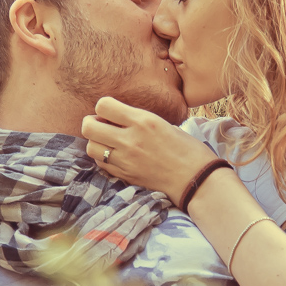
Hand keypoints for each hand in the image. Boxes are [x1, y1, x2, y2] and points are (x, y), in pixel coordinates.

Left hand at [82, 97, 216, 205]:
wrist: (197, 179)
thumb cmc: (187, 149)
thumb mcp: (164, 124)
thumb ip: (139, 120)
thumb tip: (118, 118)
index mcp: (143, 121)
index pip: (103, 106)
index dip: (103, 107)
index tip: (111, 112)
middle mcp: (130, 139)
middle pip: (88, 127)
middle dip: (92, 123)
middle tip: (103, 126)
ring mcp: (126, 160)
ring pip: (91, 147)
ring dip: (97, 142)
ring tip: (109, 143)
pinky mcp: (125, 176)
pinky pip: (101, 164)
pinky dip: (104, 158)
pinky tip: (116, 156)